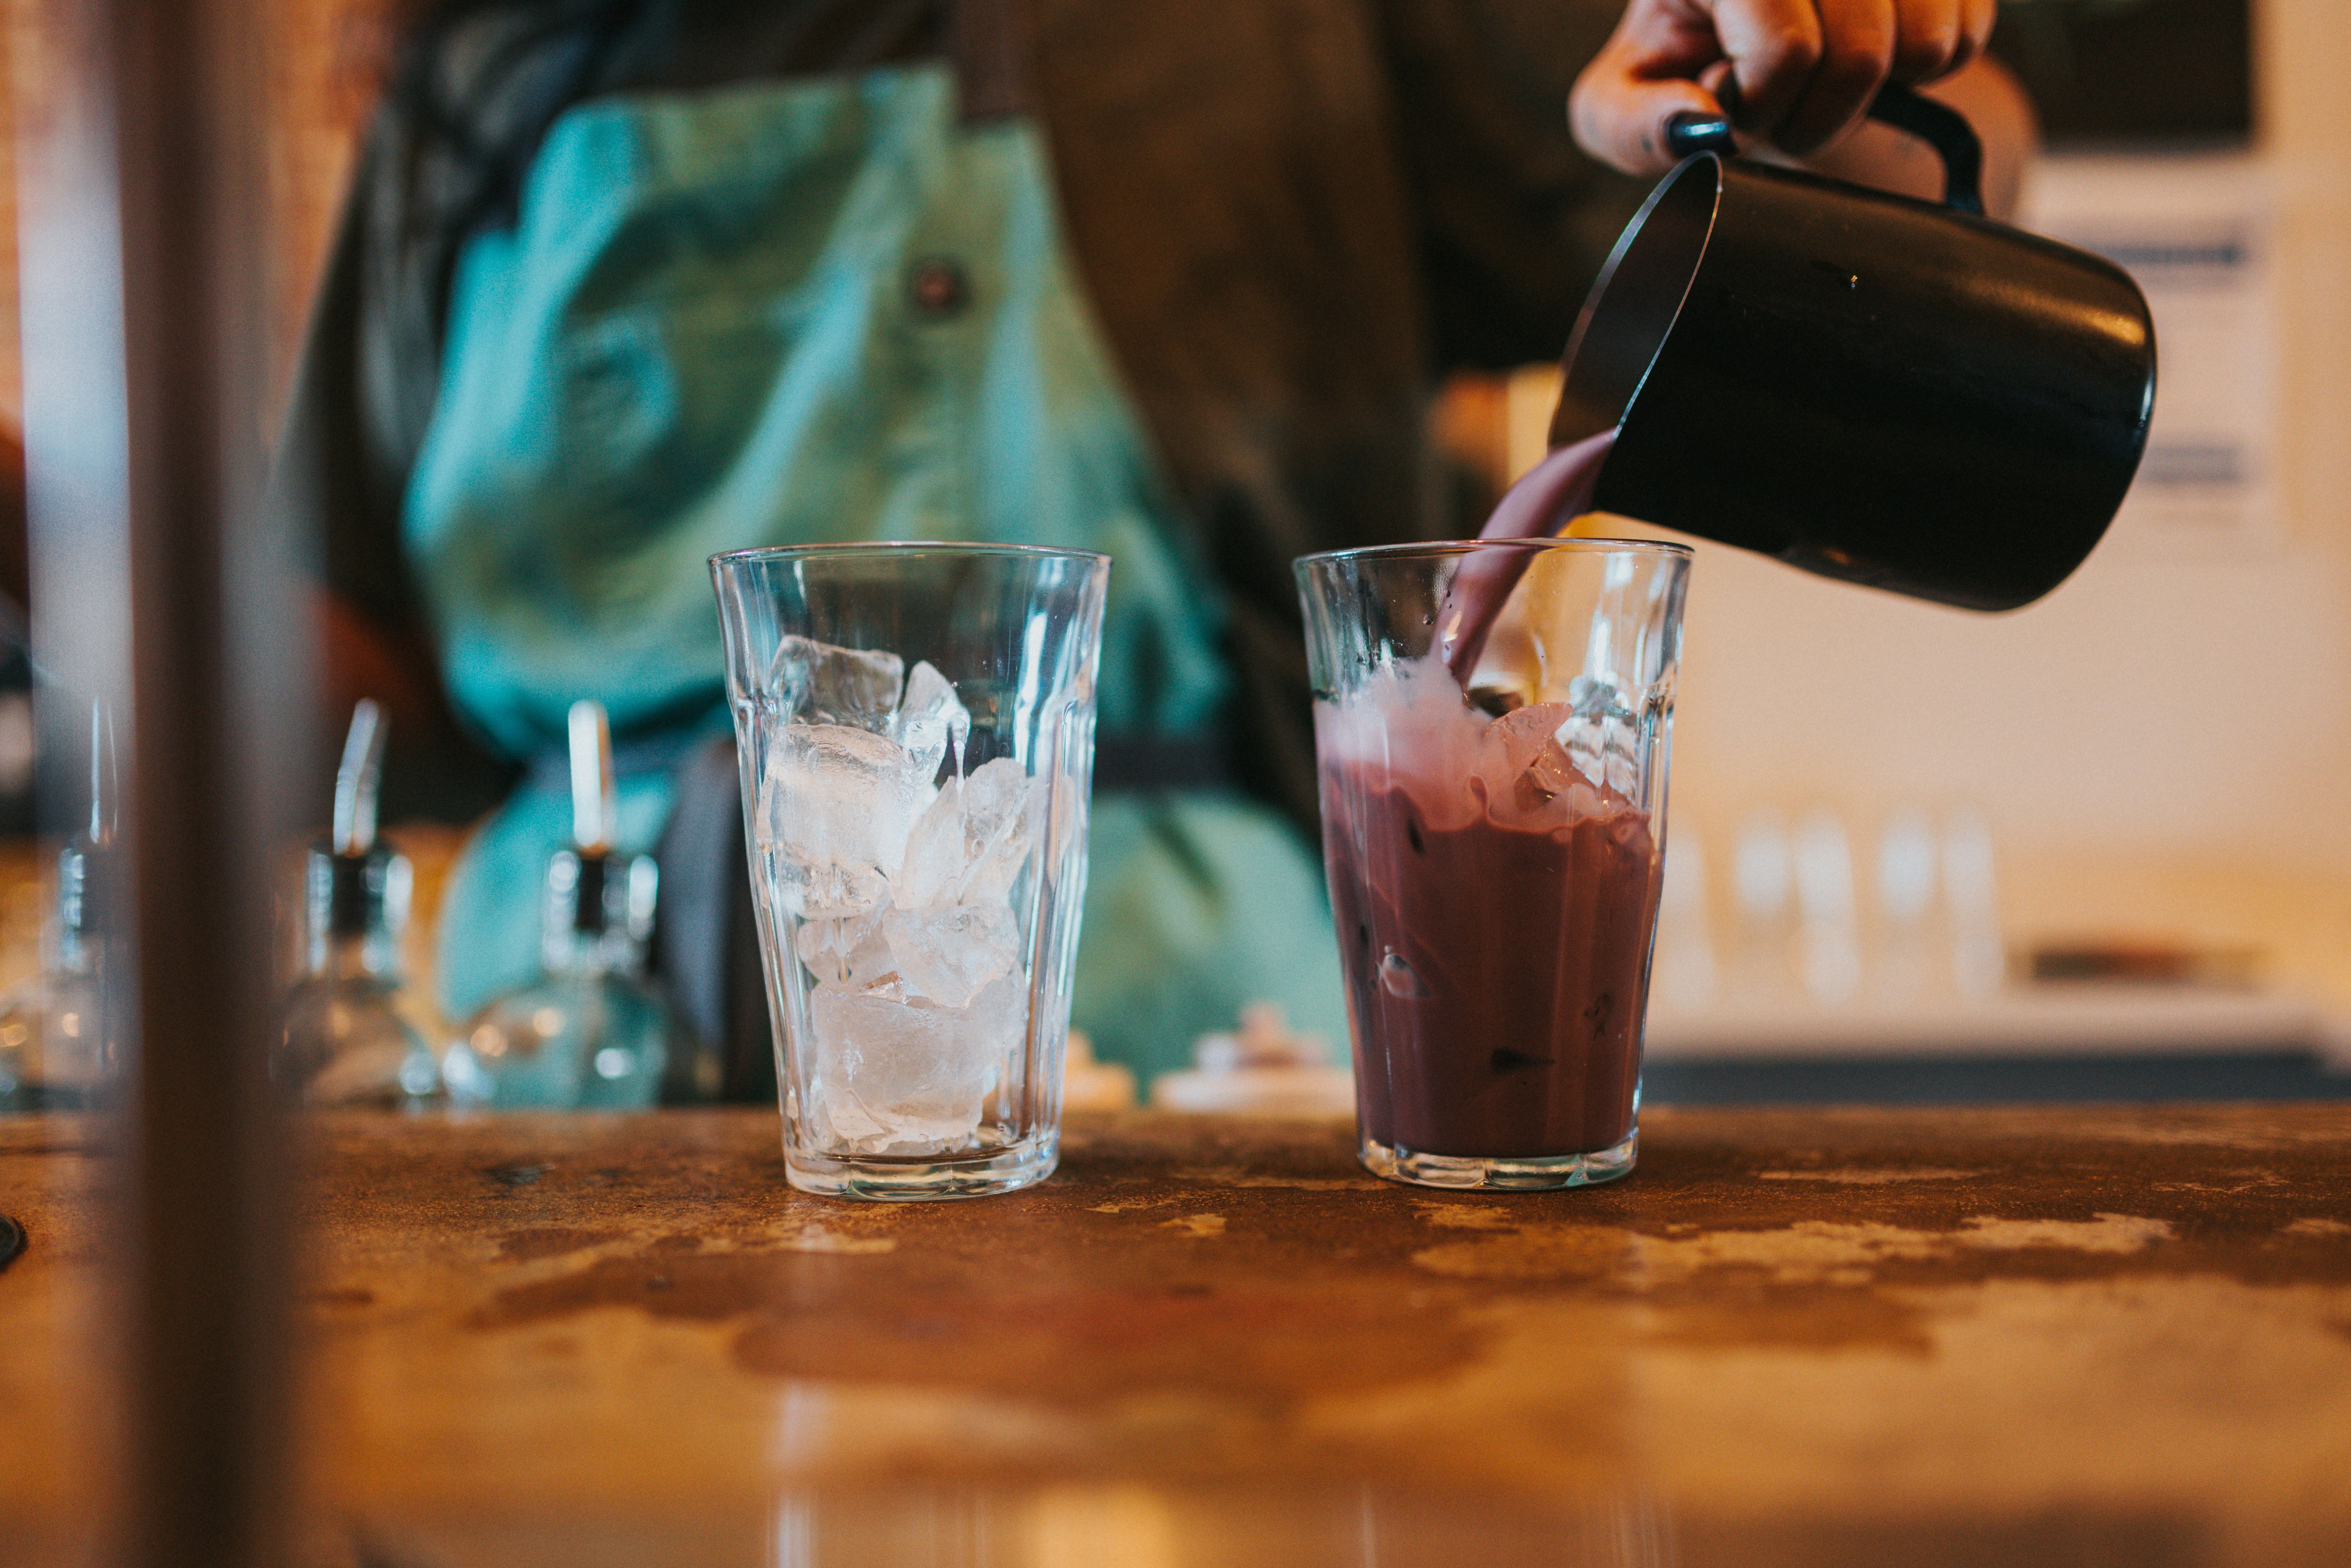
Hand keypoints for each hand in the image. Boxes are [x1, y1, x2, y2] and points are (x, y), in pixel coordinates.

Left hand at [1570, 0, 1996, 174]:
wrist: (1743, 34)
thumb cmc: (1677, 65)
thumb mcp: (1623, 105)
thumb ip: (1639, 125)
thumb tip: (1700, 126)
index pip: (1785, 48)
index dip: (1767, 106)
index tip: (1739, 107)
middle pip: (1860, 53)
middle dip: (1822, 112)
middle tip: (1784, 103)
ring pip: (1926, 45)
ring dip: (1877, 90)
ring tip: (1824, 74)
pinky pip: (1969, 34)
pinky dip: (1924, 68)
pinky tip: (1873, 52)